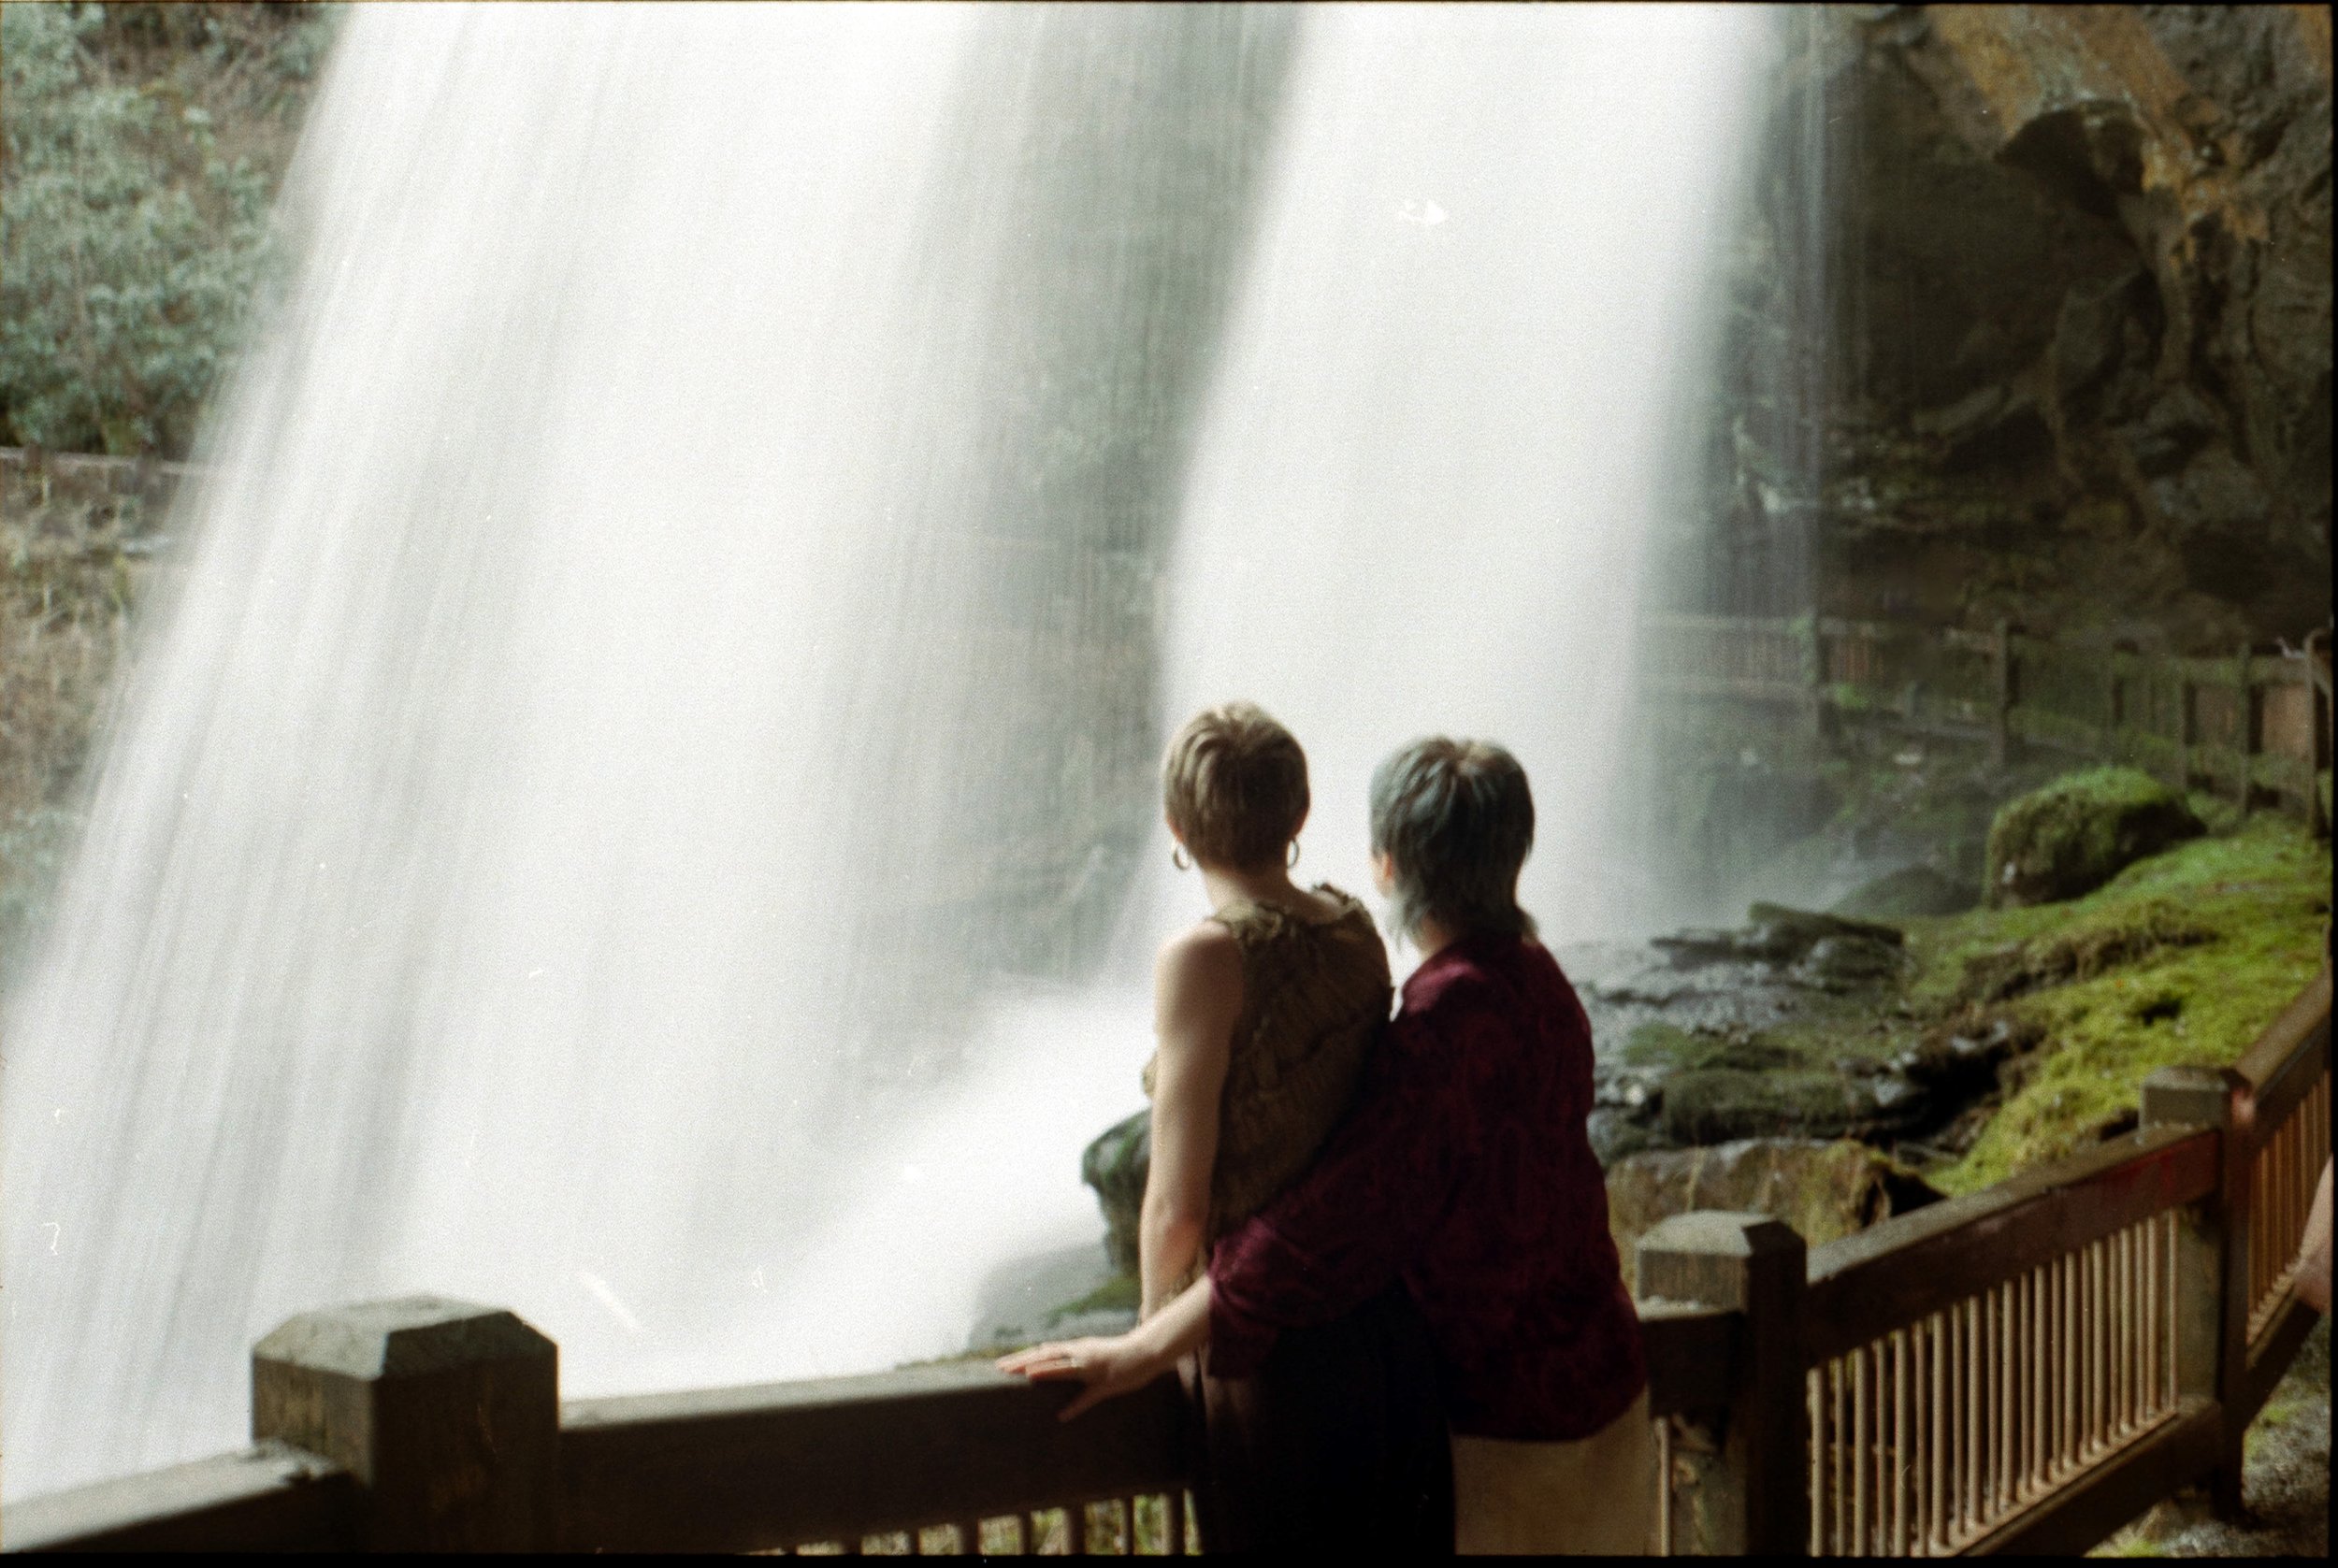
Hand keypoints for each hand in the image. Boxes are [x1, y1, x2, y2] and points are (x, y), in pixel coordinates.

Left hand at [996, 1333, 1170, 1420]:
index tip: (1002, 1364)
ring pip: (1064, 1368)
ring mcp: (1092, 1368)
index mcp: (1075, 1348)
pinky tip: (1062, 1416)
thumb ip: (1071, 1357)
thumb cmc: (1117, 1353)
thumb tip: (1051, 1359)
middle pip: (1046, 1356)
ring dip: (1044, 1370)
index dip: (1022, 1357)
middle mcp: (1080, 1354)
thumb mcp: (1090, 1351)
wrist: (1146, 1351)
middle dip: (1023, 1362)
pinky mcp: (1106, 1384)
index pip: (1043, 1351)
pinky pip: (1089, 1397)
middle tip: (1000, 1368)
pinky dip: (1075, 1406)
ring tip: (1024, 1375)